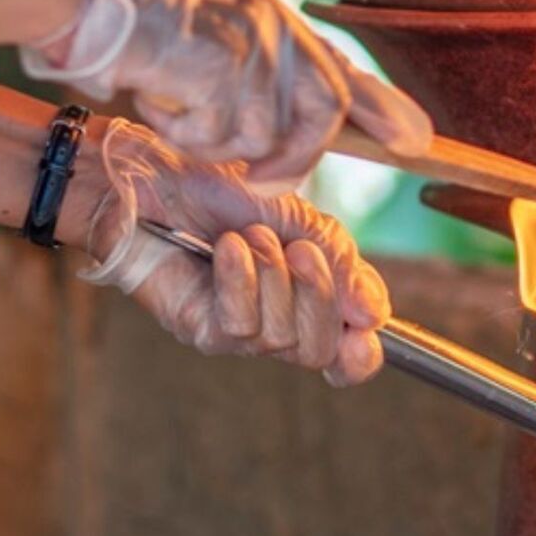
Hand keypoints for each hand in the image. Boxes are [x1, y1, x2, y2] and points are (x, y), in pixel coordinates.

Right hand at [29, 0, 430, 185]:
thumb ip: (246, 67)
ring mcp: (250, 40)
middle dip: (299, 154)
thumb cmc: (130, 19)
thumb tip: (270, 128)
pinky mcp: (222, 64)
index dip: (382, 104)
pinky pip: (223, 132)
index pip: (340, 63)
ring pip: (268, 131)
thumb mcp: (205, 33)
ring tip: (181, 120)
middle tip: (263, 178)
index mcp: (266, 9)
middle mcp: (269, 19)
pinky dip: (191, 135)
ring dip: (224, 144)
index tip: (417, 140)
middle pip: (325, 104)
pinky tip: (161, 105)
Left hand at [64, 117, 388, 385]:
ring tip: (248, 235)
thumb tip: (374, 316)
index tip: (364, 328)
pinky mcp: (202, 330)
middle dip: (319, 296)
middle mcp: (278, 325)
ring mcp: (239, 333)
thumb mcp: (302, 219)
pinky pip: (240, 327)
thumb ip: (341, 263)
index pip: (349, 356)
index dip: (362, 354)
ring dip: (272, 275)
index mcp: (310, 300)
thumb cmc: (227, 193)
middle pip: (320, 350)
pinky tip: (226, 248)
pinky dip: (240, 280)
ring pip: (280, 338)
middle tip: (300, 250)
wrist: (160, 179)